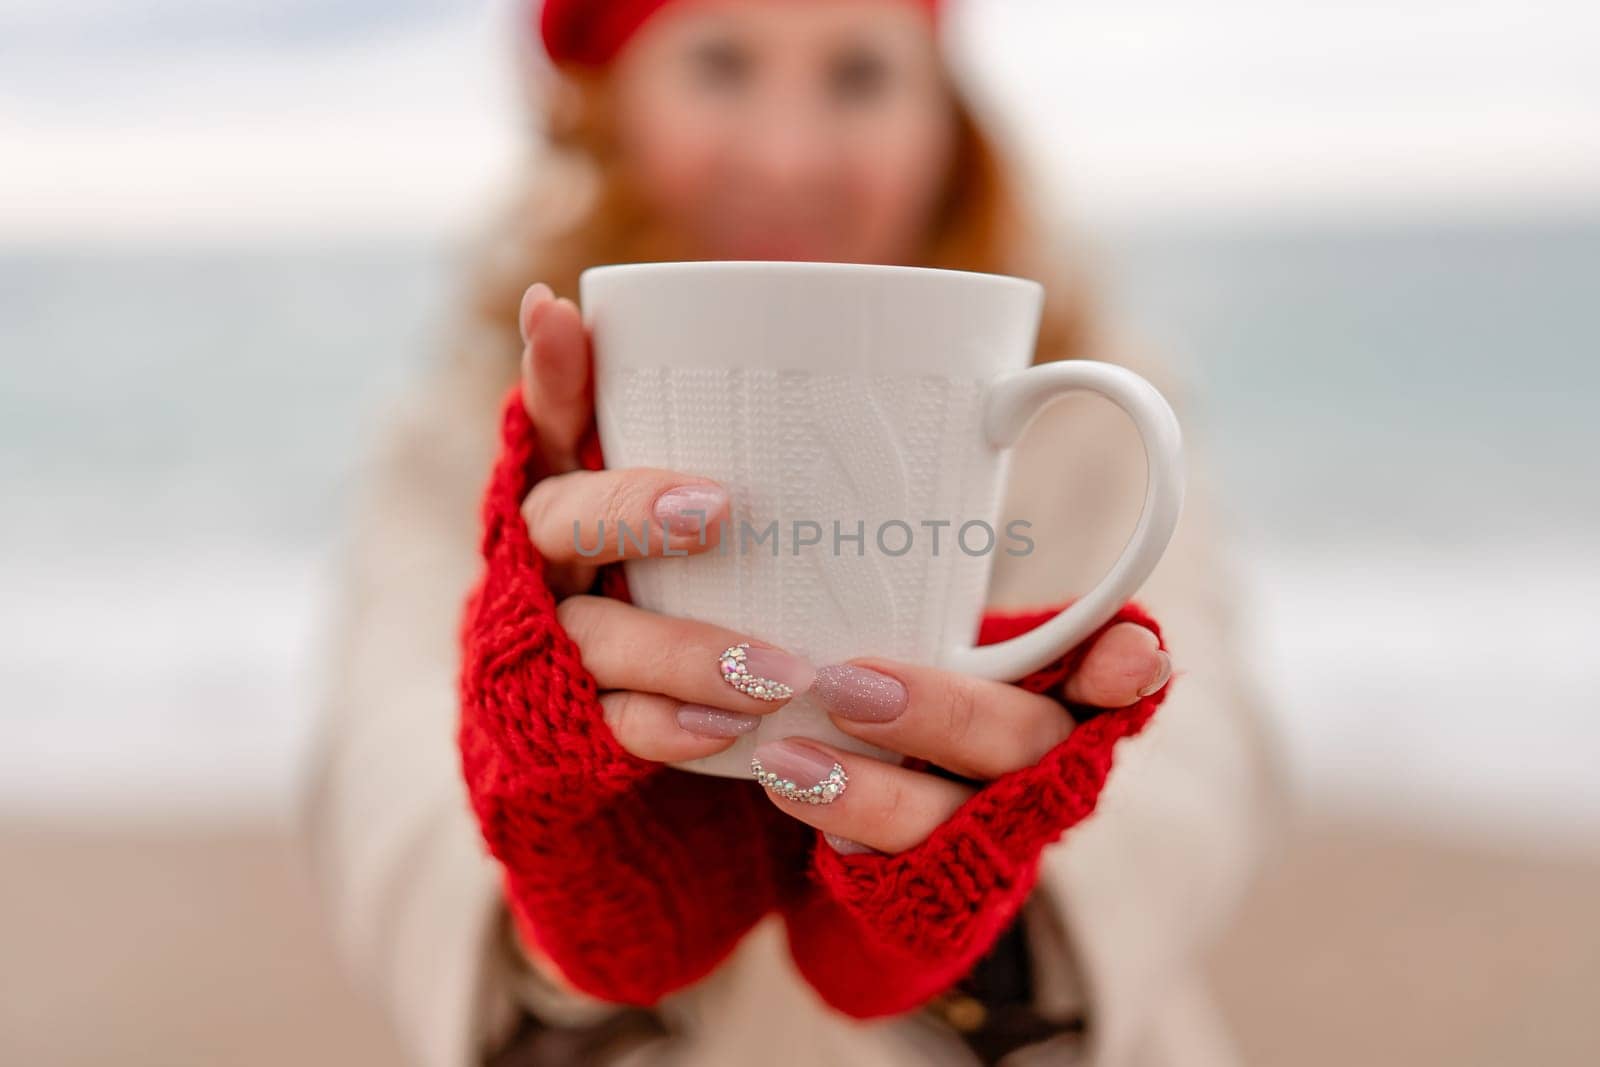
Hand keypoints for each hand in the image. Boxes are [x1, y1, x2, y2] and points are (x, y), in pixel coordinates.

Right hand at [460, 284, 810, 1007]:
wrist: (682, 719)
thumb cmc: (734, 583)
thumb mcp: (749, 519)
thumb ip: (796, 464)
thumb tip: (984, 405)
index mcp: (590, 483)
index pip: (557, 415)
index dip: (549, 368)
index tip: (559, 311)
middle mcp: (559, 555)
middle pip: (559, 516)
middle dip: (626, 506)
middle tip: (719, 510)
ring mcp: (561, 640)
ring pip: (595, 634)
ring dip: (679, 648)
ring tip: (773, 668)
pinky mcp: (579, 722)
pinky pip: (615, 724)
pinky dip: (672, 726)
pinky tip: (732, 731)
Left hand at [748, 621, 1170, 852]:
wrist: (887, 815)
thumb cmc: (915, 680)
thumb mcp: (931, 630)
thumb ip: (922, 592)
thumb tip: (835, 506)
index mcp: (1059, 690)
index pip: (1112, 672)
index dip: (1127, 668)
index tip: (1128, 659)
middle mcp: (1044, 765)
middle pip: (1024, 743)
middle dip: (943, 713)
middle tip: (847, 685)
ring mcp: (995, 832)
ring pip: (950, 819)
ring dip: (868, 790)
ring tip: (784, 759)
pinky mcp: (941, 886)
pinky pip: (899, 869)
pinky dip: (846, 835)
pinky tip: (794, 799)